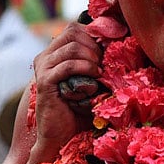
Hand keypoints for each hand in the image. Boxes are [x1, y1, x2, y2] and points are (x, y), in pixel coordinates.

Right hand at [31, 23, 101, 149]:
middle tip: (104, 63)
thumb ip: (98, 60)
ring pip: (72, 46)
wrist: (63, 135)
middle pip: (72, 31)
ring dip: (92, 58)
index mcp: (54, 52)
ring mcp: (43, 67)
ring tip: (100, 73)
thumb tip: (120, 40)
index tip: (110, 49)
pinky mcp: (45, 81)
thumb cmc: (81, 108)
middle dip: (94, 45)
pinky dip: (86, 68)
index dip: (95, 34)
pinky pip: (68, 65)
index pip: (74, 28)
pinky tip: (95, 78)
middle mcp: (45, 56)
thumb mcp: (92, 79)